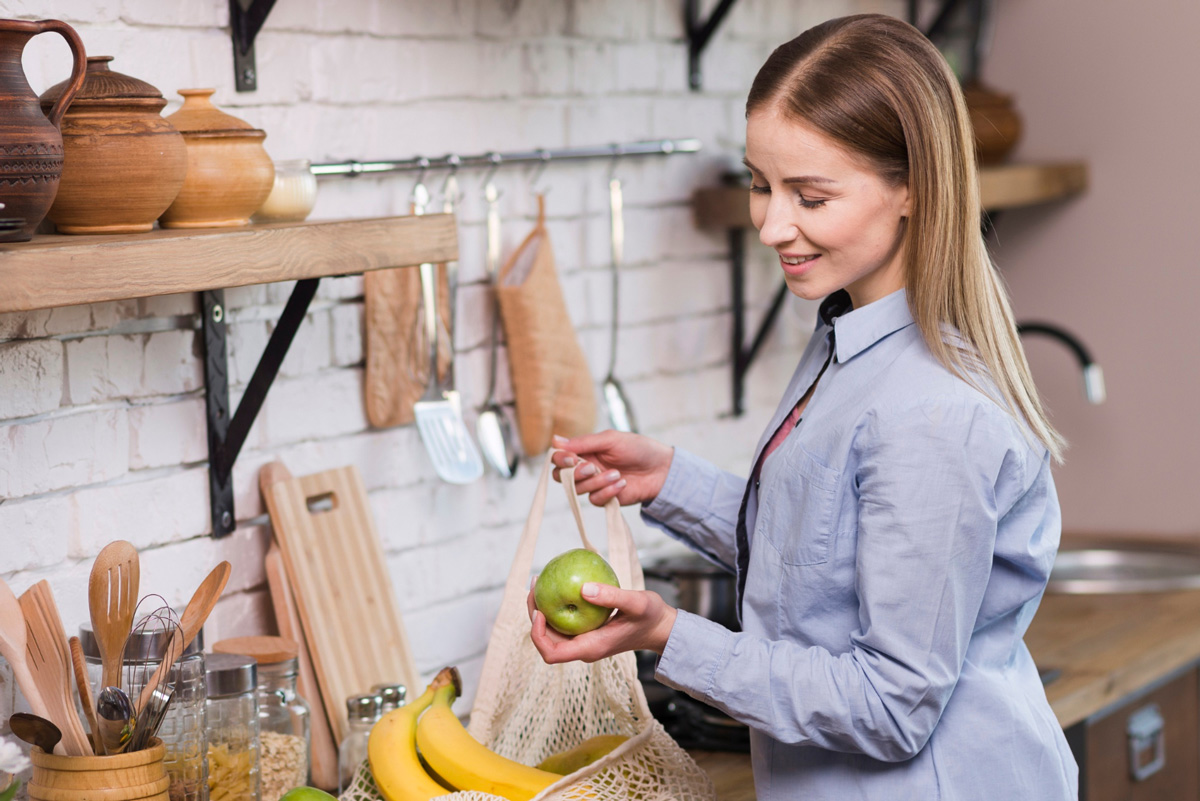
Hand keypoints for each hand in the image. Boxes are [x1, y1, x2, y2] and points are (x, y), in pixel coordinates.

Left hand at [527, 577, 677, 662]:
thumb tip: (582, 589)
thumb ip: (611, 597)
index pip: (551, 653)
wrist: (662, 628)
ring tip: (540, 581)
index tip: (540, 610)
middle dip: (535, 615)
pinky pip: (565, 623)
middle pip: (547, 641)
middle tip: (535, 585)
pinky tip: (558, 584)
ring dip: (543, 609)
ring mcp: (585, 641)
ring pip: (553, 632)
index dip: (537, 635)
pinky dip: (557, 606)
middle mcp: (584, 648)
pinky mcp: (588, 632)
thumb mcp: (636, 603)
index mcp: (591, 648)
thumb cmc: (652, 617)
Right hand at [550, 432, 673, 506]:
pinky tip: (622, 483)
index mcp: (585, 451)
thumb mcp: (610, 440)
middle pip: (561, 476)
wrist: (660, 469)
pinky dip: (607, 491)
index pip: (559, 456)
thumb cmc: (638, 449)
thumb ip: (584, 442)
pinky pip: (594, 499)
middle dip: (574, 474)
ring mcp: (594, 484)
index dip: (560, 459)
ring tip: (617, 473)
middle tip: (592, 467)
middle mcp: (586, 468)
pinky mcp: (605, 498)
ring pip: (578, 489)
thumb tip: (555, 440)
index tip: (571, 458)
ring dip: (597, 481)